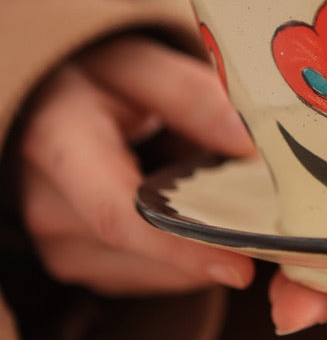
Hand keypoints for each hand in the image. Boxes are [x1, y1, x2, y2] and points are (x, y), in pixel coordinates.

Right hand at [18, 34, 255, 294]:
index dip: (181, 247)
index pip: (118, 213)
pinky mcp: (74, 260)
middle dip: (209, 241)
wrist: (48, 98)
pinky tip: (192, 215)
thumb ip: (192, 96)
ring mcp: (55, 240)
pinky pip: (143, 275)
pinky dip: (179, 254)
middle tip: (268, 219)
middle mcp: (45, 203)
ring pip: (148, 272)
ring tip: (221, 198)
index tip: (241, 268)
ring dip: (195, 246)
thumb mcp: (140, 64)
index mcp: (57, 142)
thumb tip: (250, 145)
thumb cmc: (96, 74)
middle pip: (143, 249)